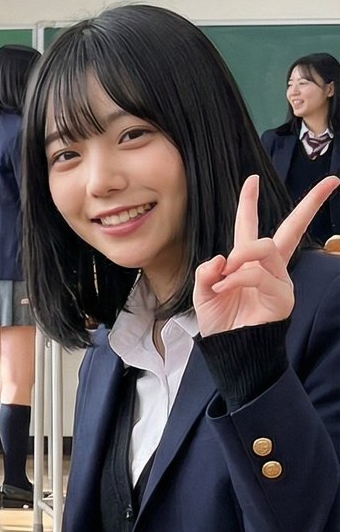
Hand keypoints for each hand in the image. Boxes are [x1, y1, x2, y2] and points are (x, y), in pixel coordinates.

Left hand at [193, 174, 338, 335]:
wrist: (229, 352)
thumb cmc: (220, 323)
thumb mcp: (204, 293)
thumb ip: (207, 272)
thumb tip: (222, 257)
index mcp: (247, 261)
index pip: (251, 225)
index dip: (249, 202)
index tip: (252, 178)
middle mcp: (269, 267)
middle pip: (293, 229)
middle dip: (311, 204)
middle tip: (332, 183)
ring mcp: (280, 281)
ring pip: (266, 248)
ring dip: (242, 254)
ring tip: (226, 271)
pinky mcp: (283, 297)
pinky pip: (258, 275)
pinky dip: (237, 279)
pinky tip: (224, 289)